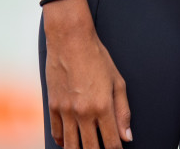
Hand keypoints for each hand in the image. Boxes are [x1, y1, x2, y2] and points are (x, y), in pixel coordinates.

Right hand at [44, 0, 131, 147]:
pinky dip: (63, 142)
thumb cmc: (97, 58)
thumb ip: (123, 112)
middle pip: (90, 148)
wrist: (71, 42)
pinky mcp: (52, 107)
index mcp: (103, 107)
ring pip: (71, 145)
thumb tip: (127, 136)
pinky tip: (70, 144)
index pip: (111, 142)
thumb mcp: (118, 83)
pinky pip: (56, 133)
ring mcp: (65, 111)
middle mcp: (83, 113)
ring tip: (87, 148)